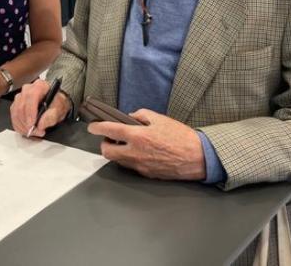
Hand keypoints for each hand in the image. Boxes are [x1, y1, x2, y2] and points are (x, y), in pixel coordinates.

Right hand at [10, 79, 69, 137]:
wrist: (54, 104)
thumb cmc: (57, 103)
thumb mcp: (60, 109)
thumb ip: (51, 116)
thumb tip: (41, 124)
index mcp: (40, 86)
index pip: (31, 97)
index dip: (30, 112)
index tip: (33, 124)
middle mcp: (28, 89)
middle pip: (21, 105)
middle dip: (26, 122)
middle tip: (34, 131)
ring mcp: (20, 96)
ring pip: (16, 112)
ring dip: (22, 125)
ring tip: (32, 132)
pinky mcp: (16, 104)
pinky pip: (13, 116)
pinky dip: (19, 126)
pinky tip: (26, 130)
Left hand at [87, 109, 205, 180]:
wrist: (197, 158)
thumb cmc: (181, 137)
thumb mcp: (160, 118)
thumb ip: (141, 115)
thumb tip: (131, 117)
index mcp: (138, 136)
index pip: (110, 130)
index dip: (97, 128)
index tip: (92, 126)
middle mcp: (135, 152)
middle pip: (107, 152)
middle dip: (104, 144)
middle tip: (110, 137)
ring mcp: (140, 166)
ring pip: (118, 161)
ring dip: (117, 152)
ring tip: (126, 144)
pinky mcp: (146, 174)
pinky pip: (131, 166)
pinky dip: (129, 159)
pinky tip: (138, 152)